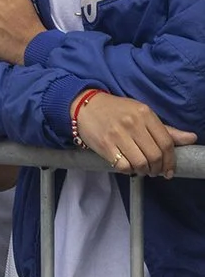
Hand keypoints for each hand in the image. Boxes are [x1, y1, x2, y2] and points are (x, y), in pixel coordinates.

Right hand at [76, 91, 195, 176]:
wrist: (85, 105)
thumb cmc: (117, 110)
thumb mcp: (142, 114)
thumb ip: (166, 129)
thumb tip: (191, 138)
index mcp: (145, 114)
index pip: (166, 143)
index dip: (171, 160)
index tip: (169, 169)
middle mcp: (132, 123)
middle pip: (155, 155)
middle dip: (158, 168)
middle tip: (155, 171)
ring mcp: (117, 134)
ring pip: (140, 162)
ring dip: (144, 171)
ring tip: (142, 170)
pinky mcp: (104, 144)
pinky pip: (123, 165)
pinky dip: (129, 170)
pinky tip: (128, 167)